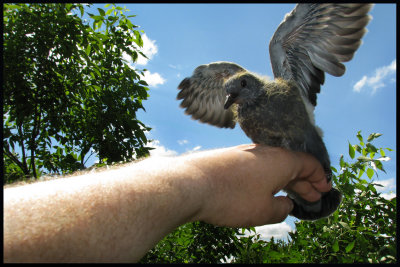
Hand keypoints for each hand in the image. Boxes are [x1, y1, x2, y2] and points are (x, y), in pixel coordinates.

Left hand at [190, 144, 331, 226]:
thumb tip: (285, 205)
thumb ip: (281, 209)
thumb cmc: (231, 197)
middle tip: (312, 196)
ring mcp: (246, 153)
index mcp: (281, 161)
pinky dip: (267, 178)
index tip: (325, 189)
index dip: (319, 178)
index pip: (309, 164)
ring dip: (285, 180)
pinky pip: (257, 167)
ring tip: (290, 196)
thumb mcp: (263, 211)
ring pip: (273, 166)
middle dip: (304, 182)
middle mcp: (265, 152)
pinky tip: (264, 190)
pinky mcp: (231, 158)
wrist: (191, 183)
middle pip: (292, 165)